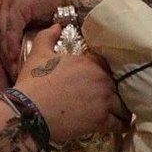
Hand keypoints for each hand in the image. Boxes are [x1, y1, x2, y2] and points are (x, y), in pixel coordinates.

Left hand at [0, 0, 87, 70]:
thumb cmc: (67, 9)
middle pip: (1, 33)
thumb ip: (33, 34)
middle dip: (6, 55)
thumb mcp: (43, 24)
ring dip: (8, 54)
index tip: (14, 69)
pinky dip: (13, 46)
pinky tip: (17, 60)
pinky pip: (11, 29)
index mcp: (13, 4)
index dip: (8, 52)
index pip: (4, 32)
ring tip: (15, 71)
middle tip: (13, 74)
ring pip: (4, 33)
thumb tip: (28, 56)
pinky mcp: (16, 3)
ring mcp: (11, 0)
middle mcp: (8, 0)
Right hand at [13, 24, 128, 143]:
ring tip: (119, 113)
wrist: (27, 111)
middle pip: (120, 85)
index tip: (107, 79)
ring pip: (123, 105)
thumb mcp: (38, 54)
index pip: (110, 65)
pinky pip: (119, 124)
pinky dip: (119, 125)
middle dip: (117, 91)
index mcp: (90, 62)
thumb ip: (48, 36)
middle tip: (114, 98)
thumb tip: (57, 25)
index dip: (108, 72)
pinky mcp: (101, 120)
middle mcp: (102, 79)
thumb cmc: (32, 82)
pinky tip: (118, 126)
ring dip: (122, 109)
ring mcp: (104, 100)